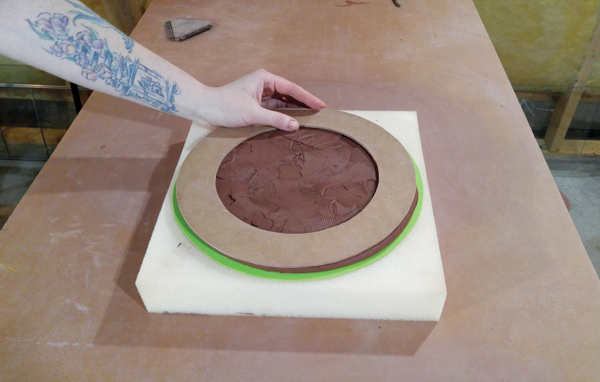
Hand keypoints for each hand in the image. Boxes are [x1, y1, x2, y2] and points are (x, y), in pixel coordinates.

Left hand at [197, 69, 326, 130]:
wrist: (203, 110)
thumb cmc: (224, 106)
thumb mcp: (252, 114)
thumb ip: (275, 120)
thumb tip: (295, 125)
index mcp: (264, 79)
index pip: (291, 88)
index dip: (308, 98)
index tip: (321, 106)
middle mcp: (263, 85)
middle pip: (289, 95)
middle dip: (303, 105)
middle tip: (320, 114)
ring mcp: (259, 96)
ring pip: (282, 104)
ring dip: (293, 112)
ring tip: (310, 121)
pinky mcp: (254, 107)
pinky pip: (273, 112)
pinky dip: (282, 118)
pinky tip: (291, 124)